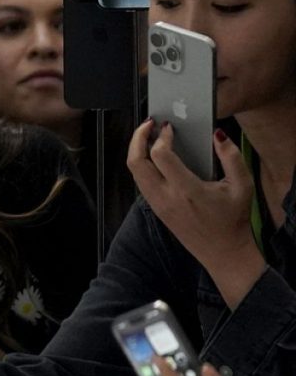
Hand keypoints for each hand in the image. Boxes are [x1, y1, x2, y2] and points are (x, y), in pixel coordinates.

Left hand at [127, 120, 264, 307]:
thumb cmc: (233, 219)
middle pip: (136, 162)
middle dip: (137, 138)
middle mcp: (166, 197)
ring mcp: (157, 205)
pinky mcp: (155, 209)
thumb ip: (231, 157)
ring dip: (136, 151)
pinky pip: (140, 183)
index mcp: (186, 190)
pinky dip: (141, 165)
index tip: (168, 127)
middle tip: (148, 124)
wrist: (223, 251)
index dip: (161, 137)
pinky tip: (152, 156)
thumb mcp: (242, 186)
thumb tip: (217, 135)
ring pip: (134, 173)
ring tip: (149, 136)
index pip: (160, 156)